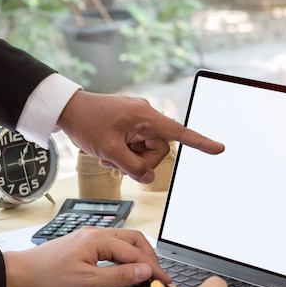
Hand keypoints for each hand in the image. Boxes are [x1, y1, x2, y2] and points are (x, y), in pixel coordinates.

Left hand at [3, 227, 169, 286]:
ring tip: (146, 270)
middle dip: (149, 256)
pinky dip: (126, 253)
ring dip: (138, 253)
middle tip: (157, 274)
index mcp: (99, 239)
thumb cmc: (50, 277)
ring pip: (125, 239)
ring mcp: (90, 235)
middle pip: (134, 239)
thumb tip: (144, 271)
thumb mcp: (88, 281)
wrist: (21, 273)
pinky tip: (126, 264)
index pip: (135, 253)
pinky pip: (114, 242)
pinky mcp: (85, 241)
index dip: (153, 267)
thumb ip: (119, 276)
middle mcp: (97, 232)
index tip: (164, 279)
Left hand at [57, 91, 224, 183]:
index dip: (201, 142)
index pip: (179, 133)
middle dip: (139, 161)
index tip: (219, 149)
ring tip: (108, 156)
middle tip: (117, 162)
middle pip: (159, 150)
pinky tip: (108, 151)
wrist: (66, 108)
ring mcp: (139, 121)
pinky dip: (124, 153)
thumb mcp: (109, 151)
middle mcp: (147, 116)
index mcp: (146, 117)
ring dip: (129, 159)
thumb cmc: (86, 122)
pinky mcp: (131, 125)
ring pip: (146, 151)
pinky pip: (136, 145)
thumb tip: (149, 177)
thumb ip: (132, 167)